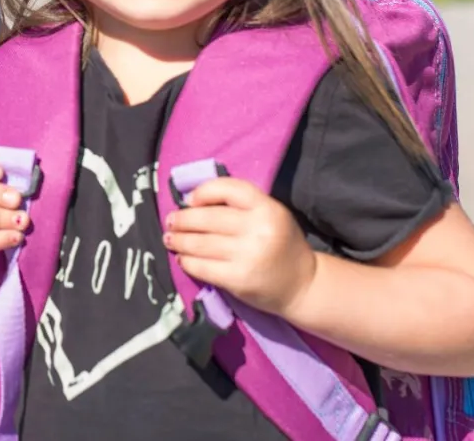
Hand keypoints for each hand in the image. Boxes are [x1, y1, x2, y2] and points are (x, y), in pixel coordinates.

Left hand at [162, 177, 316, 315]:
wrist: (303, 285)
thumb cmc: (281, 245)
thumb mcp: (270, 215)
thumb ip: (241, 206)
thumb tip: (194, 202)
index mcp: (268, 208)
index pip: (228, 189)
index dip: (203, 191)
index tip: (189, 200)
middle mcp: (258, 229)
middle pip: (208, 218)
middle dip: (182, 219)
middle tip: (170, 221)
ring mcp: (248, 255)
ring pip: (200, 243)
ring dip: (179, 240)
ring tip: (170, 239)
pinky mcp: (238, 280)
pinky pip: (203, 267)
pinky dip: (187, 262)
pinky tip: (182, 258)